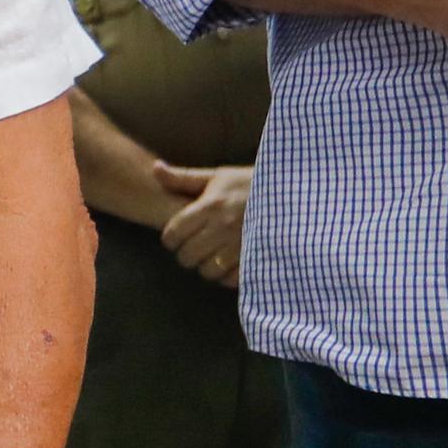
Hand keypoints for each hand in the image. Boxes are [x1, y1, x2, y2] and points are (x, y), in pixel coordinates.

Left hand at [151, 159, 246, 287]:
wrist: (293, 195)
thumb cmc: (250, 184)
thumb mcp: (218, 176)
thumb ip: (183, 177)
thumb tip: (155, 168)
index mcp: (210, 206)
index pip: (173, 233)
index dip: (170, 238)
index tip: (177, 236)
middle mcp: (223, 227)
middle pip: (187, 256)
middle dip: (187, 253)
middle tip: (194, 246)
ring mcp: (241, 246)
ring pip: (206, 271)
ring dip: (206, 265)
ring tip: (212, 255)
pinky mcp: (257, 260)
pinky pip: (229, 279)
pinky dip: (226, 275)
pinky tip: (230, 262)